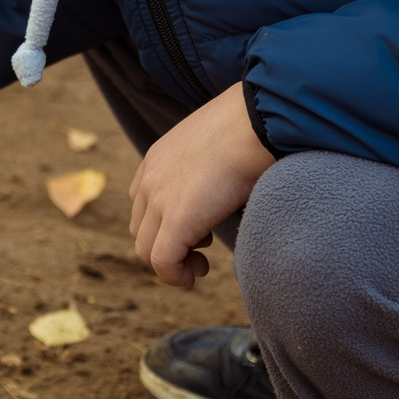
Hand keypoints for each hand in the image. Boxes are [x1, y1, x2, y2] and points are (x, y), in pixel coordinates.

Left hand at [129, 81, 275, 287]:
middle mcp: (150, 178)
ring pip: (146, 249)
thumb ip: (208, 167)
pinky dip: (176, 275)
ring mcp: (159, 199)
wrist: (257, 123)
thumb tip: (225, 184)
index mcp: (157, 158)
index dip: (165, 225)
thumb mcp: (217, 145)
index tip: (198, 231)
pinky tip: (196, 274)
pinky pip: (163, 262)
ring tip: (202, 263)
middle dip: (167, 246)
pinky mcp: (177, 221)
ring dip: (172, 263)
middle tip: (202, 251)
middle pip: (141, 230)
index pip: (144, 203)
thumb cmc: (252, 129)